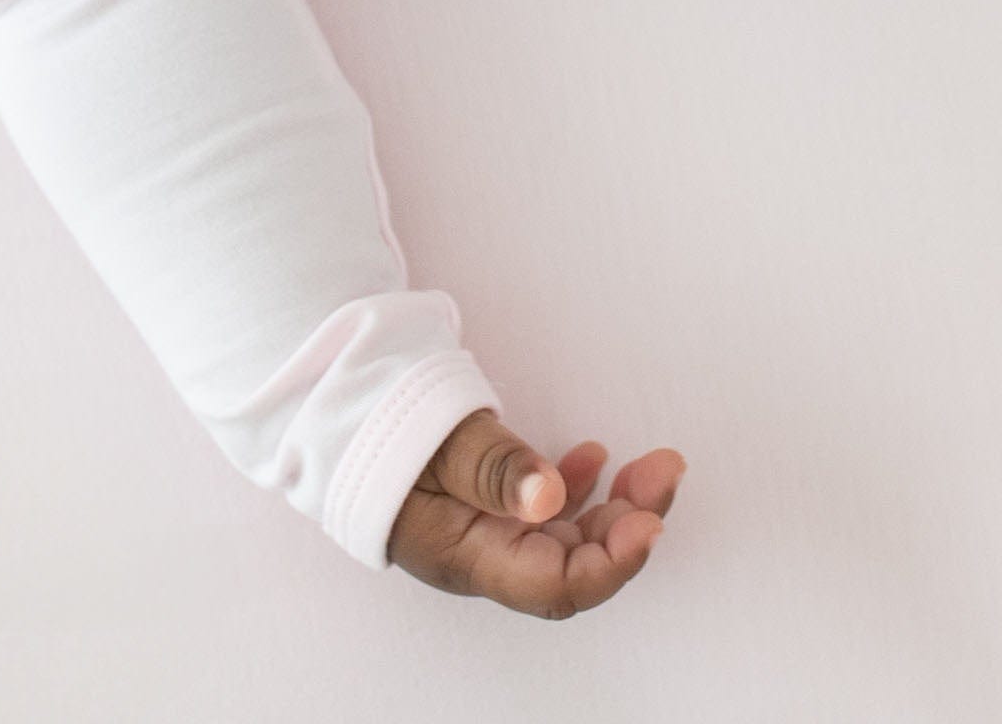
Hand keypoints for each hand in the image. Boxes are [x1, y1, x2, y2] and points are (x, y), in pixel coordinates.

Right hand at [385, 406, 685, 619]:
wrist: (338, 414)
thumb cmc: (380, 427)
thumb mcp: (435, 436)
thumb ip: (491, 466)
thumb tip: (550, 494)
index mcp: (468, 556)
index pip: (554, 586)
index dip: (611, 564)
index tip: (650, 522)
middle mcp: (487, 558)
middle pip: (573, 565)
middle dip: (629, 525)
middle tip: (664, 472)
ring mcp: (490, 535)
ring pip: (568, 538)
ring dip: (615, 506)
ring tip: (650, 464)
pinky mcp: (489, 510)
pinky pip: (547, 514)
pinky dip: (579, 488)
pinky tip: (595, 457)